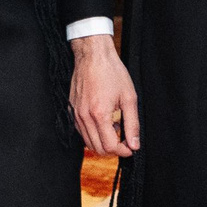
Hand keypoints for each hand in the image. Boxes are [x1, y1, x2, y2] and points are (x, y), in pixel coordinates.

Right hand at [70, 35, 138, 156]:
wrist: (93, 56)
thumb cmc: (111, 72)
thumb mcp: (129, 98)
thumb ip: (132, 124)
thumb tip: (135, 144)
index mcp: (99, 114)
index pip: (109, 146)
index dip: (122, 151)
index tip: (130, 148)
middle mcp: (84, 117)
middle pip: (97, 148)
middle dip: (113, 149)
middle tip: (125, 141)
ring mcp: (75, 114)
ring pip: (88, 142)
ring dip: (103, 141)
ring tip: (115, 127)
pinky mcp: (71, 110)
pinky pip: (81, 131)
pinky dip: (93, 133)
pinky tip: (104, 121)